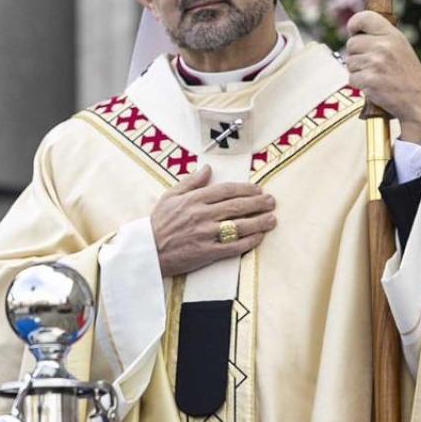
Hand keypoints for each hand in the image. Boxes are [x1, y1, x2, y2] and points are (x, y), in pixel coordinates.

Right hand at [149, 165, 276, 277]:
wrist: (147, 251)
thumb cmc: (158, 223)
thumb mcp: (170, 196)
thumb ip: (190, 182)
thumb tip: (207, 168)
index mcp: (193, 199)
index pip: (226, 190)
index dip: (245, 189)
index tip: (258, 190)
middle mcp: (202, 215)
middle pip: (237, 206)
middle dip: (258, 203)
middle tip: (271, 202)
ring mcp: (206, 235)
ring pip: (240, 226)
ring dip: (260, 222)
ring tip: (272, 219)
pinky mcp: (207, 252)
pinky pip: (234, 246)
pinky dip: (249, 241)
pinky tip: (259, 237)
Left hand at [344, 11, 420, 141]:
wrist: (418, 102)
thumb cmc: (407, 75)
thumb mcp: (401, 48)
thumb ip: (381, 38)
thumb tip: (354, 32)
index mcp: (392, 35)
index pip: (364, 17)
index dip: (354, 24)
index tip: (354, 31)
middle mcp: (383, 46)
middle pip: (351, 43)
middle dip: (357, 54)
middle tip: (373, 64)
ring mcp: (375, 62)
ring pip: (350, 62)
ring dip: (359, 70)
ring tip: (378, 76)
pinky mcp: (369, 79)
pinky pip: (351, 78)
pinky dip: (360, 84)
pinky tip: (375, 86)